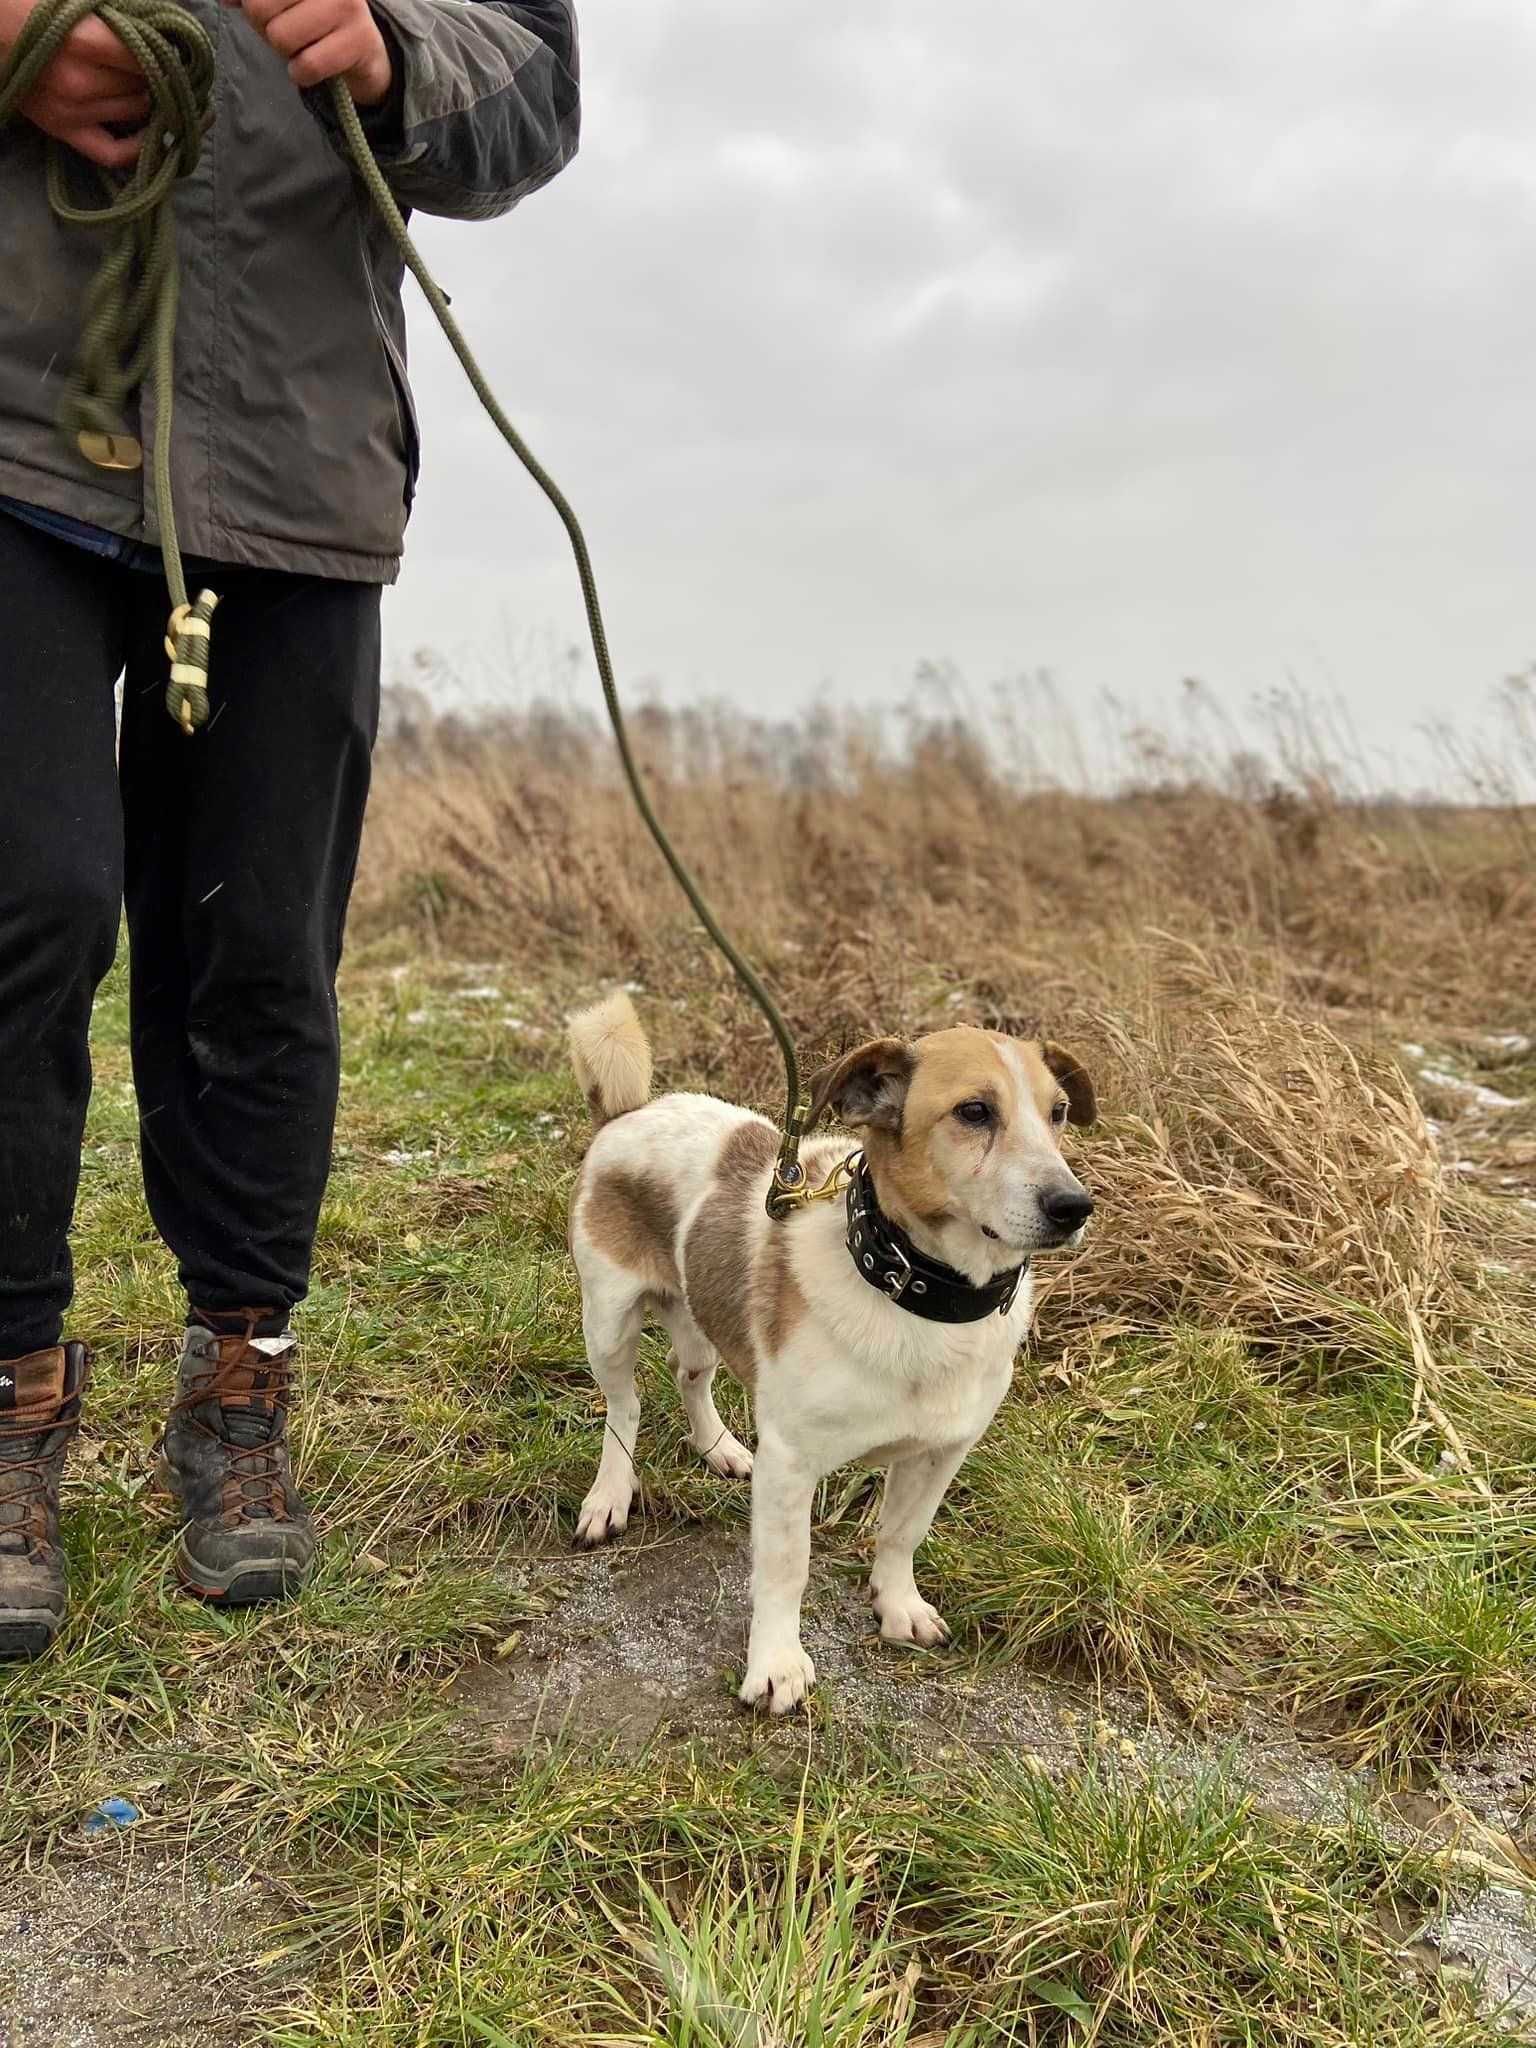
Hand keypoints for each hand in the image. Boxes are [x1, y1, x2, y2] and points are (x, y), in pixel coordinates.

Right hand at [0, 0, 148, 167]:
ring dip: (145, 98)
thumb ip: (111, 15)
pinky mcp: (62, 130)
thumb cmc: (25, 4)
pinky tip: (149, 134)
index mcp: (84, 41)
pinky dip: (136, 147)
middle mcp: (80, 82)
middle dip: (152, 73)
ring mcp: (71, 111)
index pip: (146, 57)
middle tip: (150, 63)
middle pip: (142, 84)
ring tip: (144, 85)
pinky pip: (112, 153)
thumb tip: (155, 31)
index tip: (167, 46)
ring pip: (135, 112)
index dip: (161, 51)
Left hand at [228, 0, 391, 106]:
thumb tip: (225, 0)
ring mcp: (346, 4)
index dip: (250, 4)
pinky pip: (307, 65)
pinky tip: (310, 65)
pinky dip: (302, 73)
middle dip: (265, 27)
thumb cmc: (312, 16)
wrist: (362, 48)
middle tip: (286, 29)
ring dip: (285, 52)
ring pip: (281, 37)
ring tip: (302, 45)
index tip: (268, 9)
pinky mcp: (358, 40)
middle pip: (258, 8)